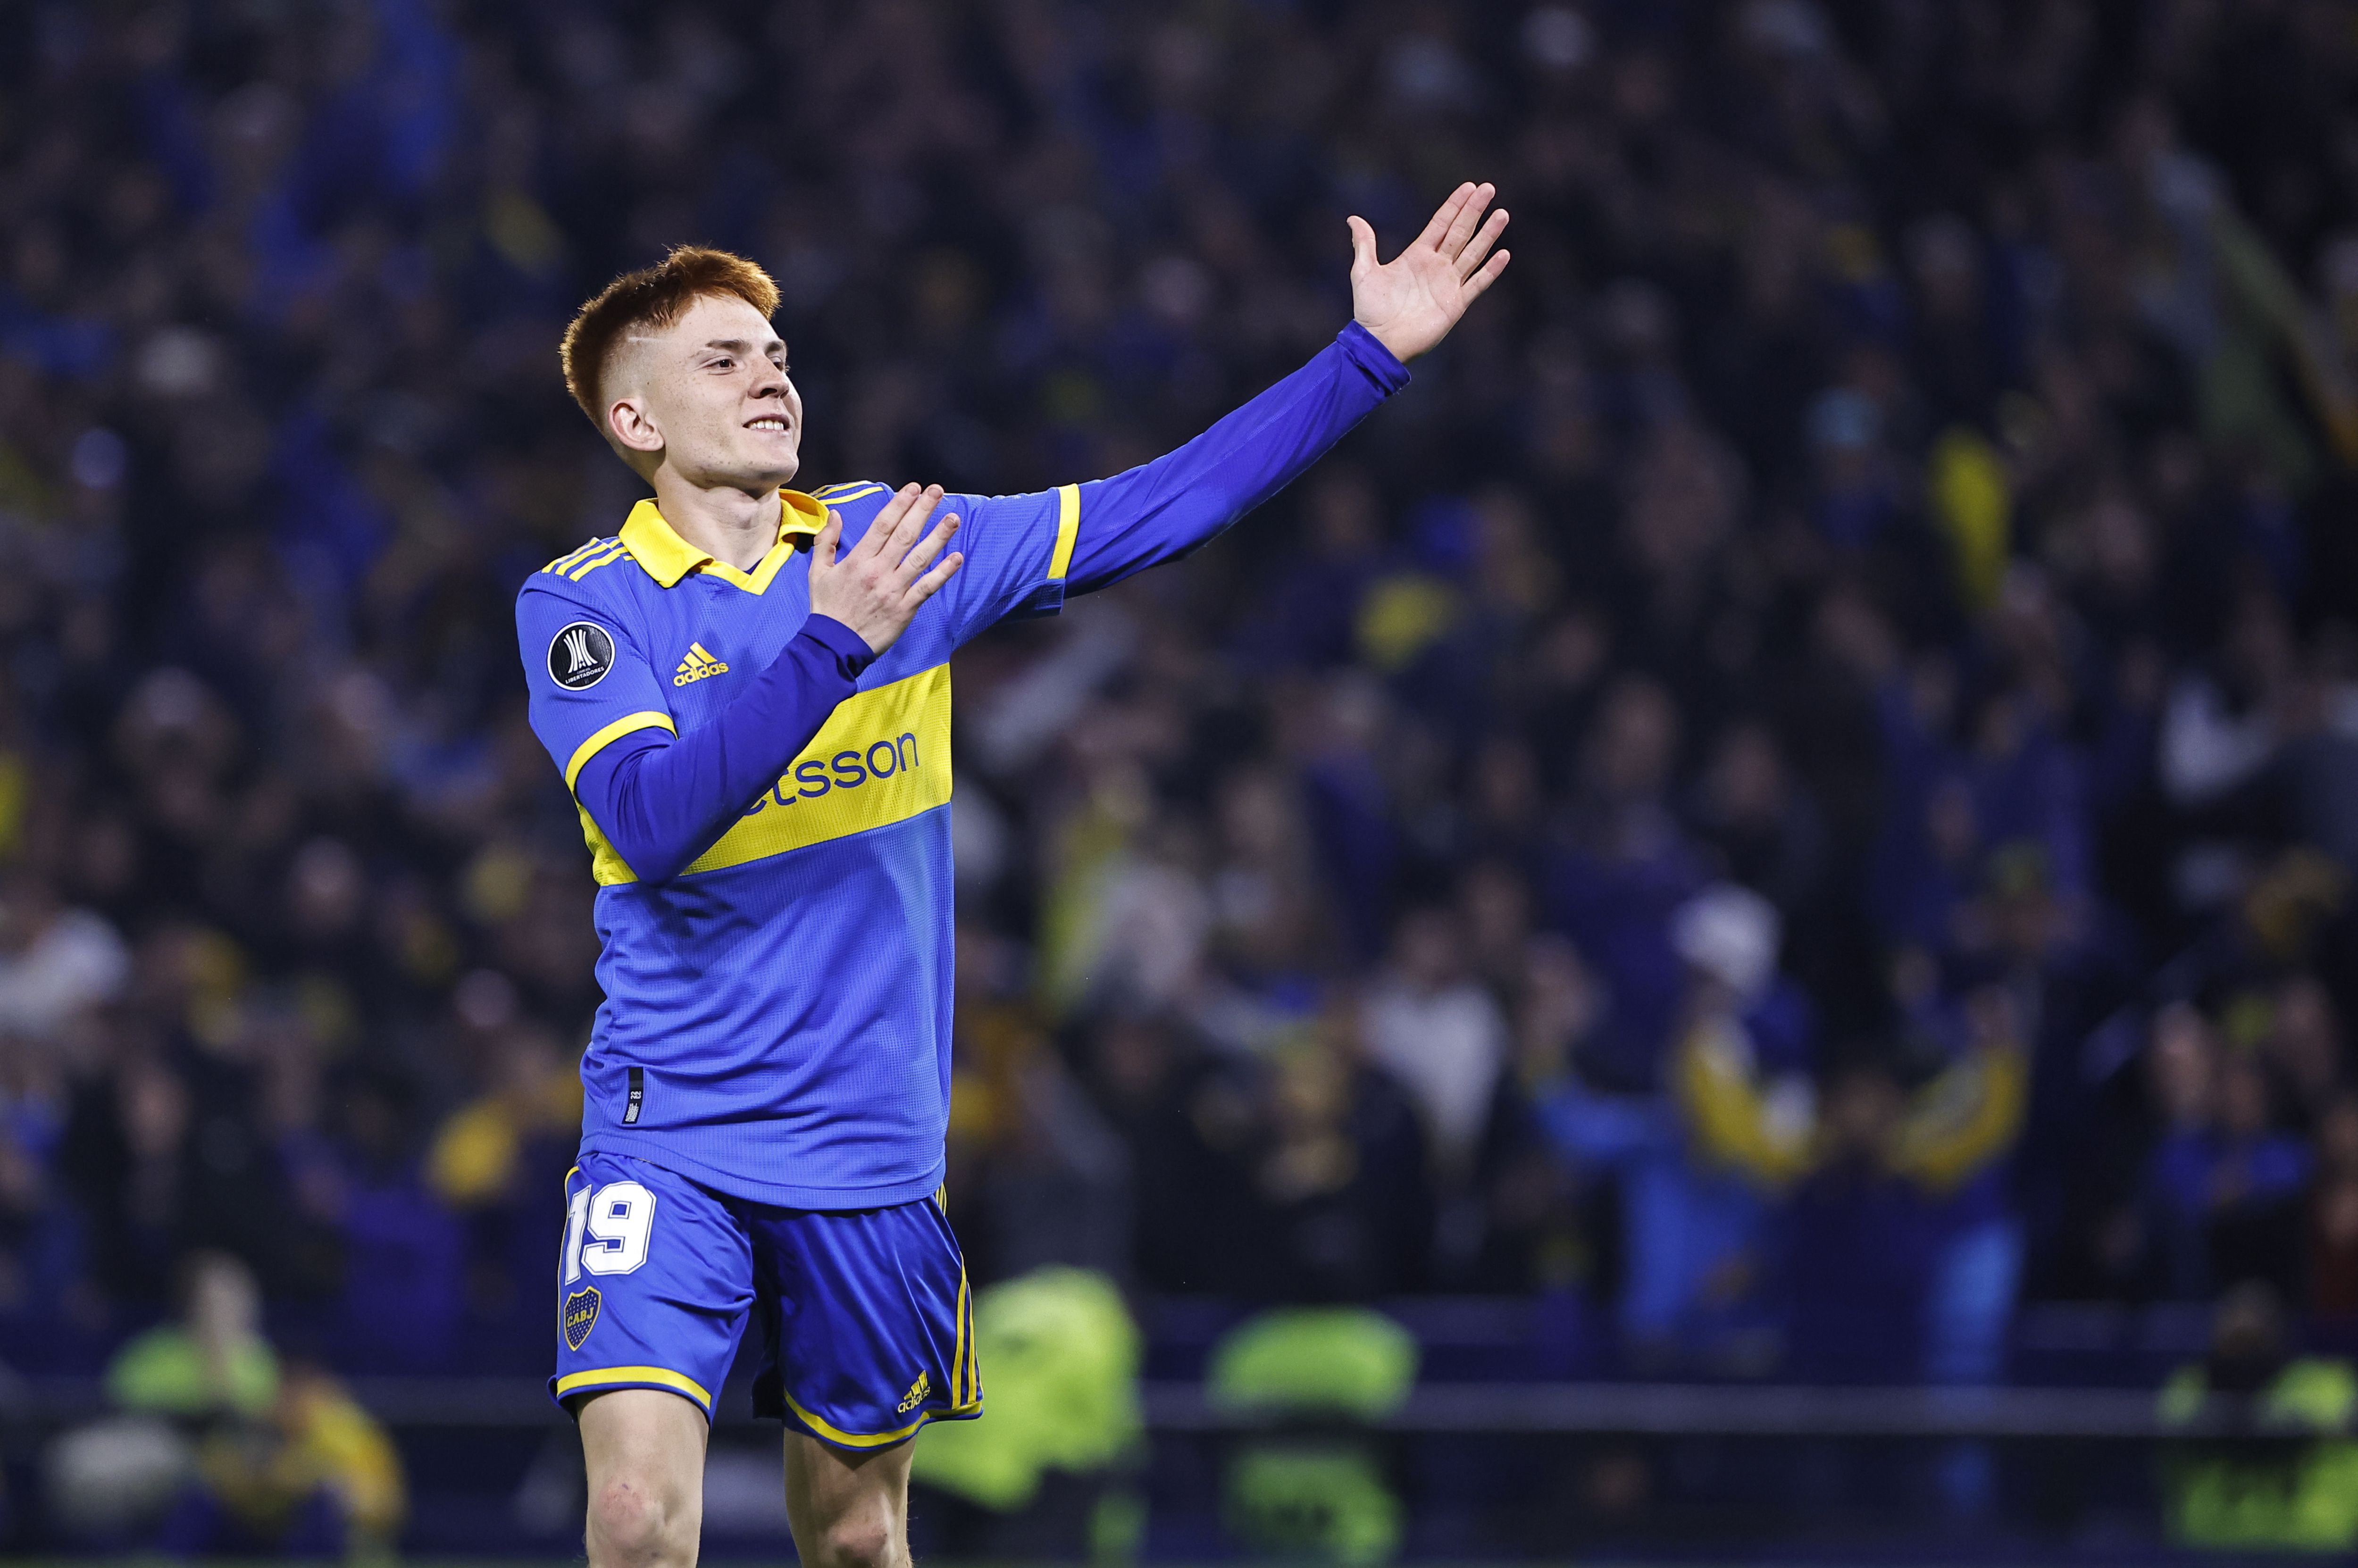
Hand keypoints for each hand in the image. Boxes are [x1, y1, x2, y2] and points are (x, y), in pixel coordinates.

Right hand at [807, 483, 964, 654]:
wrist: (833, 645)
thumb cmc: (827, 608)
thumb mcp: (818, 572)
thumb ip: (826, 541)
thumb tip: (834, 513)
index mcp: (858, 560)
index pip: (882, 525)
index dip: (899, 504)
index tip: (913, 488)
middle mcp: (878, 571)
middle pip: (904, 535)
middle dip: (922, 510)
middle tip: (937, 491)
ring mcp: (893, 590)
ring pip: (919, 557)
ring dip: (939, 537)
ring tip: (953, 518)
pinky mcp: (905, 609)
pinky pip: (927, 587)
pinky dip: (943, 573)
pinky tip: (957, 558)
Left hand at [1348, 181, 1509, 361]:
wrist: (1380, 342)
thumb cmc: (1370, 311)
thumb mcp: (1363, 272)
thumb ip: (1364, 245)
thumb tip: (1353, 219)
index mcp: (1417, 255)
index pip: (1440, 224)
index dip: (1454, 205)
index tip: (1469, 187)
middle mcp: (1436, 266)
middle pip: (1460, 232)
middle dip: (1474, 210)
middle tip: (1489, 188)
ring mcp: (1448, 284)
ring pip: (1473, 253)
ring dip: (1488, 234)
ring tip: (1502, 214)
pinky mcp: (1455, 304)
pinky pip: (1477, 284)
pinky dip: (1491, 270)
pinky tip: (1503, 254)